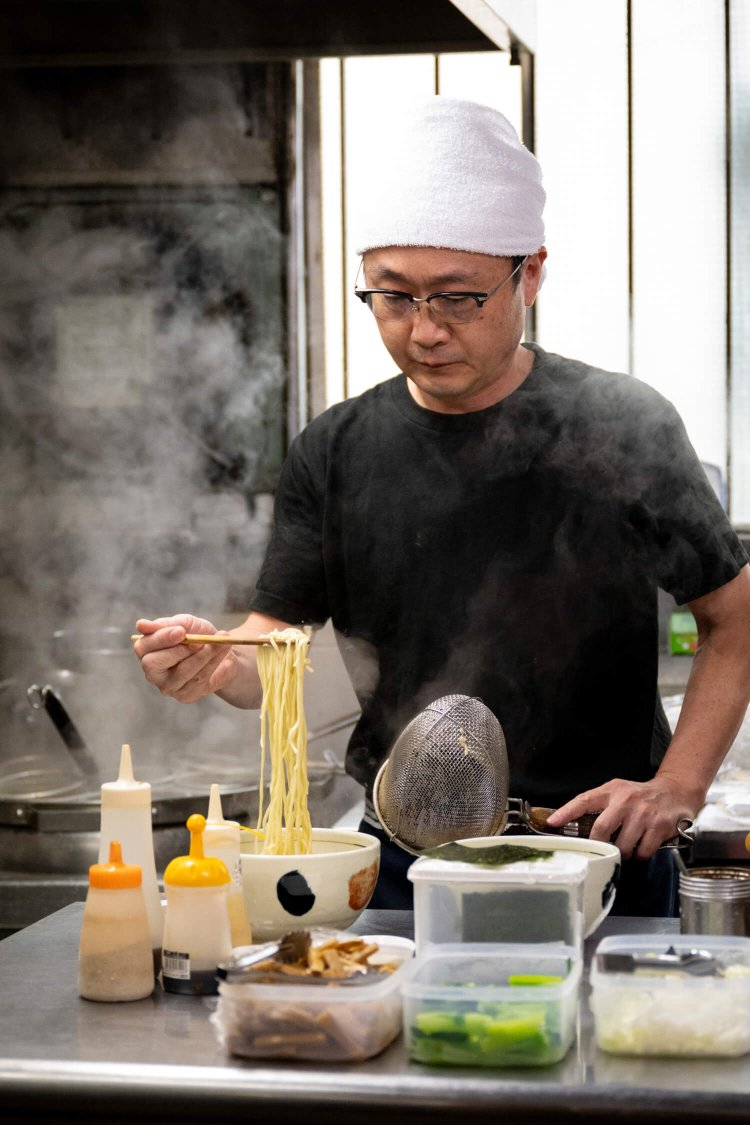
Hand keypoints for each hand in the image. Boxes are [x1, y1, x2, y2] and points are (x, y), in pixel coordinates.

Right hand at [133, 614, 239, 703]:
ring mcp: (168, 686)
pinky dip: (213, 663)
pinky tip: (222, 653)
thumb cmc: (198, 635)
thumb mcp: (185, 623)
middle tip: (200, 641)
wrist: (222, 651)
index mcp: (147, 651)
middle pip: (154, 663)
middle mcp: (153, 672)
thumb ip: (166, 624)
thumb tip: (141, 625)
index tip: (181, 631)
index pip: (143, 647)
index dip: (161, 638)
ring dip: (205, 654)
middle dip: (180, 650)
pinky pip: (198, 680)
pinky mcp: (185, 696)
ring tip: (221, 641)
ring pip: (182, 672)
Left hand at [545, 776, 697, 859]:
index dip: (566, 812)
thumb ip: (598, 805)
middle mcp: (626, 800)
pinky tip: (642, 845)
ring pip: (623, 846)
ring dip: (623, 852)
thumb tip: (571, 826)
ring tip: (627, 845)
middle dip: (600, 845)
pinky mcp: (660, 827)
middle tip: (603, 849)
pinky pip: (643, 852)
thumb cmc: (640, 796)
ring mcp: (644, 814)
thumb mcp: (617, 792)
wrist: (676, 791)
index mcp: (612, 790)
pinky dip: (640, 854)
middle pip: (602, 830)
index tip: (552, 823)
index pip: (584, 800)